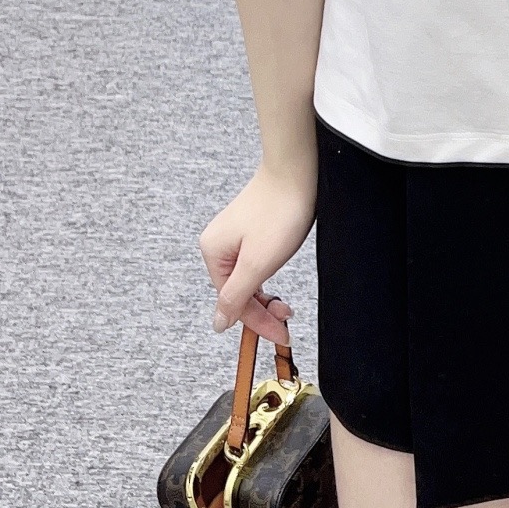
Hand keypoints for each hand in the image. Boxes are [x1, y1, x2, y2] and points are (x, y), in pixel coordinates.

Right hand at [198, 163, 316, 343]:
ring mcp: (233, 235)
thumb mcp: (257, 263)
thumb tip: (217, 324)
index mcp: (212, 253)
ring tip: (287, 304)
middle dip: (263, 310)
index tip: (282, 335)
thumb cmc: (278, 213)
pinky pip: (254, 263)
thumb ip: (236, 297)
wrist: (296, 172)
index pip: (232, 302)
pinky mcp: (250, 228)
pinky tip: (279, 278)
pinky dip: (267, 275)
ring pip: (247, 278)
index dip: (257, 323)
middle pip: (238, 291)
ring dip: (267, 295)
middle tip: (288, 320)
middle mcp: (217, 245)